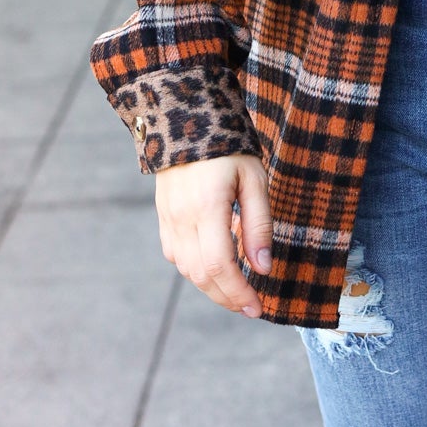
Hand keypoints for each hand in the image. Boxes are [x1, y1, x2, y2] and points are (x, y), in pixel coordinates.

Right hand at [154, 153, 272, 317]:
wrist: (187, 119)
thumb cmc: (229, 147)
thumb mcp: (254, 179)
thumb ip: (259, 224)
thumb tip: (263, 268)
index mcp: (207, 208)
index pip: (218, 266)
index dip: (237, 292)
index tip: (257, 307)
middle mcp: (182, 219)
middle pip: (201, 275)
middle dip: (227, 297)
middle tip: (251, 307)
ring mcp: (168, 219)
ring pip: (186, 270)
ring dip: (212, 287)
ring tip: (238, 291)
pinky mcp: (163, 217)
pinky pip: (176, 256)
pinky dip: (196, 270)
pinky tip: (215, 268)